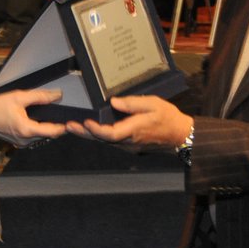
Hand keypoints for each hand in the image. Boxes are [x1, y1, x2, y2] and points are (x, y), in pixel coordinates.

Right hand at [0, 89, 64, 146]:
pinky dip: (38, 128)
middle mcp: (26, 140)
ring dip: (47, 127)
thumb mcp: (18, 97)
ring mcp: (21, 143)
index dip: (65, 126)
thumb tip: (57, 95)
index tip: (73, 119)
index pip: (54, 131)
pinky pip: (32, 136)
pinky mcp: (17, 141)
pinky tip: (38, 117)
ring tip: (53, 114)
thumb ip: (39, 97)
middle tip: (65, 113)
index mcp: (28, 130)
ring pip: (41, 135)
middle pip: (48, 134)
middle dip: (57, 125)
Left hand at [66, 96, 191, 148]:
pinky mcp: (130, 145)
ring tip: (73, 126)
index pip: (110, 134)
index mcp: (134, 130)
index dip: (96, 130)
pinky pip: (111, 141)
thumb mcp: (153, 104)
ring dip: (89, 134)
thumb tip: (114, 102)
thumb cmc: (168, 117)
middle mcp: (129, 141)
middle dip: (84, 133)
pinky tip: (90, 129)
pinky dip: (98, 135)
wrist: (180, 134)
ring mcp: (129, 145)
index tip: (85, 122)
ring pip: (105, 141)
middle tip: (68, 125)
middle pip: (102, 139)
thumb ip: (133, 103)